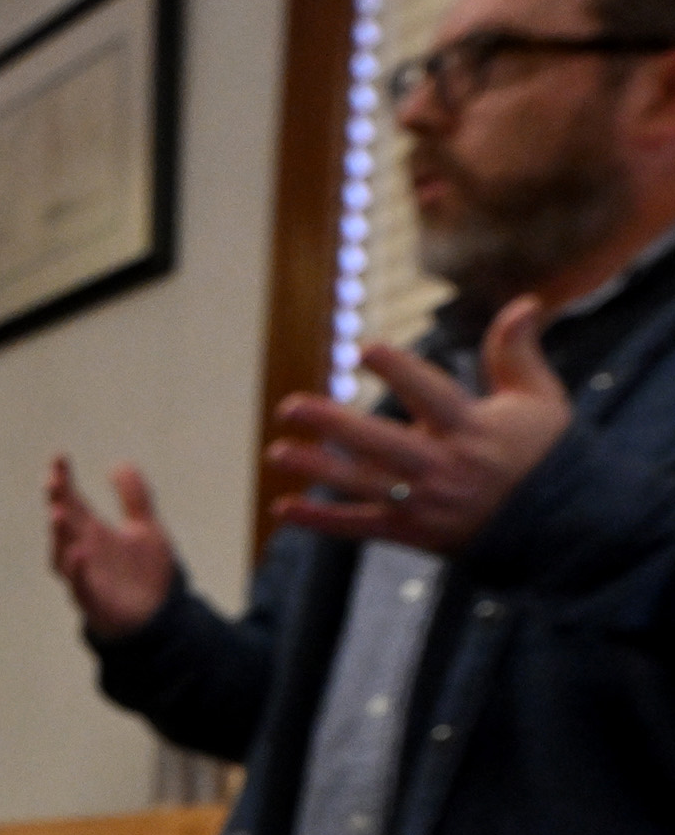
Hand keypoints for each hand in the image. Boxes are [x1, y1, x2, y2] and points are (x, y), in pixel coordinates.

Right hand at [44, 457, 179, 638]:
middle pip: (64, 523)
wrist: (156, 617)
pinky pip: (80, 584)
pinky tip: (79, 552)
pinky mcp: (94, 600)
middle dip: (57, 502)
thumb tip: (119, 464)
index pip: (72, 501)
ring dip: (60, 534)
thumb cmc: (145, 574)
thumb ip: (134, 497)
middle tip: (54, 481)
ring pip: (63, 553)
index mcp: (92, 532)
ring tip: (59, 512)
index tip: (59, 456)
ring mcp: (85, 575)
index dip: (63, 480)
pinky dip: (77, 570)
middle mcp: (82, 551)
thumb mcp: (146, 528)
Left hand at [266, 295, 569, 553]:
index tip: (365, 349)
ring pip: (362, 484)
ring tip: (276, 452)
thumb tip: (524, 301)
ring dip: (316, 470)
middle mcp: (444, 467)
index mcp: (474, 429)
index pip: (432, 395)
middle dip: (334, 425)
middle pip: (382, 443)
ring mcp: (424, 503)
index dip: (399, 371)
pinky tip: (283, 508)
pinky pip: (359, 527)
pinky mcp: (411, 533)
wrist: (558, 526)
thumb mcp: (539, 400)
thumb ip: (516, 354)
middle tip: (289, 406)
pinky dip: (320, 521)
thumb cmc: (545, 453)